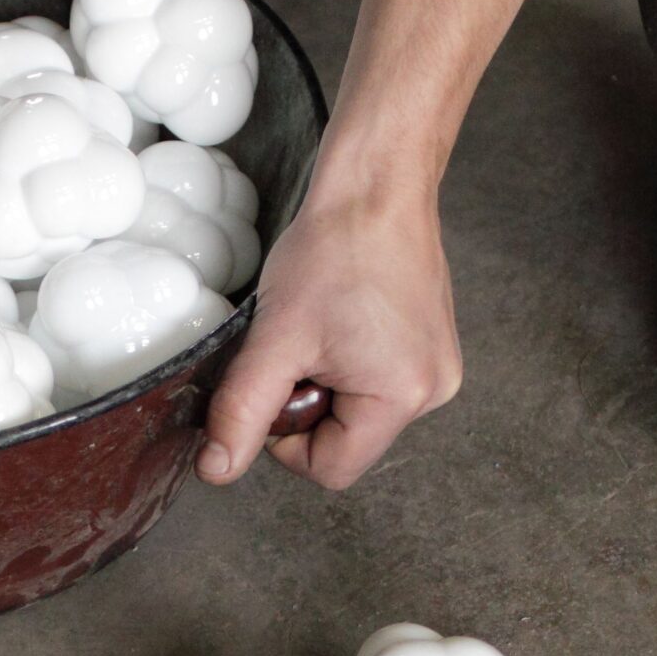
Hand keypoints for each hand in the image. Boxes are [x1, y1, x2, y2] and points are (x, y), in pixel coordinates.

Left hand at [197, 177, 461, 490]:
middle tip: (300, 346)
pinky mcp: (433, 349)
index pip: (330, 468)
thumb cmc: (336, 248)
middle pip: (346, 442)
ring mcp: (438, 370)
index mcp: (403, 397)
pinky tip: (343, 321)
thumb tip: (217, 470)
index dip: (286, 440)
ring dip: (327, 383)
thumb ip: (242, 412)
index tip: (276, 383)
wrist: (377, 186)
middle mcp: (433, 391)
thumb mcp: (275, 339)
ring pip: (358, 415)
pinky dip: (348, 365)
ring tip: (323, 327)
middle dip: (309, 405)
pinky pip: (377, 385)